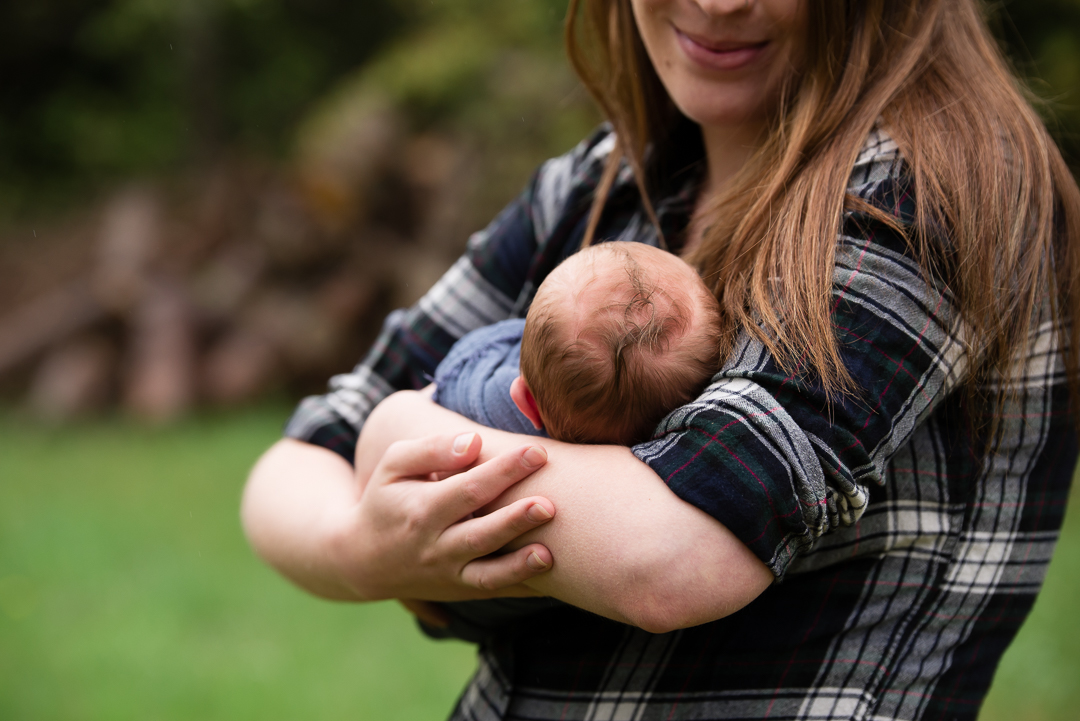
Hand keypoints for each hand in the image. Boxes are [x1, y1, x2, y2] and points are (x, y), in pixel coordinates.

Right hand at [328, 431, 555, 601]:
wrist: (361, 559)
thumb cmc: (384, 498)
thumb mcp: (394, 466)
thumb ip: (432, 449)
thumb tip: (475, 441)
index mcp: (421, 510)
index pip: (468, 489)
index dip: (504, 471)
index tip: (537, 452)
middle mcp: (435, 547)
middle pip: (480, 534)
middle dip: (515, 520)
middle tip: (550, 504)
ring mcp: (448, 573)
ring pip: (487, 574)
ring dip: (519, 565)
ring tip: (550, 552)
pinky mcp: (459, 590)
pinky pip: (493, 591)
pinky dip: (521, 587)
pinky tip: (552, 579)